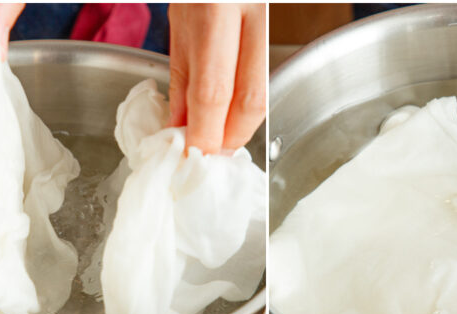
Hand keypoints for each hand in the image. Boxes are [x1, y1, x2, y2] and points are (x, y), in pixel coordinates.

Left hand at [168, 3, 265, 154]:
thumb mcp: (179, 18)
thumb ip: (181, 73)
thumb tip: (179, 125)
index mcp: (215, 10)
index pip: (213, 91)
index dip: (204, 134)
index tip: (190, 155)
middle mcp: (249, 14)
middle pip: (250, 100)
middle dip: (230, 138)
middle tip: (211, 156)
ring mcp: (268, 18)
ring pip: (264, 91)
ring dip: (241, 124)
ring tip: (219, 139)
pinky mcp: (277, 25)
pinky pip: (266, 74)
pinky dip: (248, 102)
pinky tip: (232, 112)